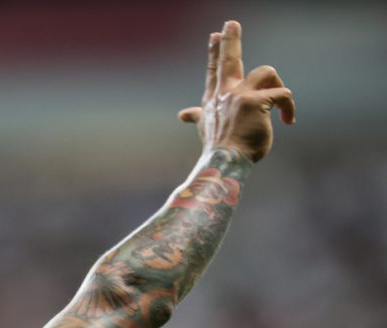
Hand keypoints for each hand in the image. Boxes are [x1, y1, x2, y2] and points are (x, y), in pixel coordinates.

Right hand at [178, 20, 295, 162]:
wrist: (224, 161)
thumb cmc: (219, 148)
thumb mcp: (206, 127)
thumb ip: (197, 117)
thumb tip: (182, 114)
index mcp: (213, 100)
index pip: (214, 70)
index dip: (215, 52)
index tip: (215, 35)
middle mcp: (224, 94)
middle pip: (229, 59)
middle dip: (230, 40)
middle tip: (231, 22)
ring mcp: (240, 96)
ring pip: (267, 72)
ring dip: (277, 86)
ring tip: (280, 107)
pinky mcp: (258, 102)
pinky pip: (282, 95)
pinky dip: (289, 107)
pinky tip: (288, 120)